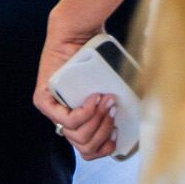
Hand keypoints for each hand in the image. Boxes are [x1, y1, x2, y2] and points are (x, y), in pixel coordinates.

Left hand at [33, 1, 117, 159]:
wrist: (80, 33)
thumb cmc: (101, 58)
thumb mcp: (114, 89)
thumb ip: (122, 108)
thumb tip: (141, 126)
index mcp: (79, 121)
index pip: (88, 150)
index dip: (105, 148)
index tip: (118, 134)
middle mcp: (62, 120)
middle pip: (85, 146)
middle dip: (105, 130)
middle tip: (113, 108)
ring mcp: (50, 111)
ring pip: (77, 135)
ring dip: (98, 120)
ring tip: (107, 100)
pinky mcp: (42, 100)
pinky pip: (67, 120)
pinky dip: (85, 112)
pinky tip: (94, 98)